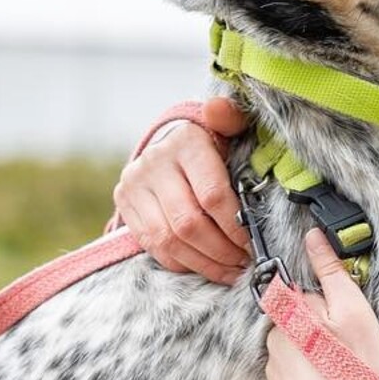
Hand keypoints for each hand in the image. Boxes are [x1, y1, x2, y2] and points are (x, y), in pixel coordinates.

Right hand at [115, 98, 252, 283]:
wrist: (171, 146)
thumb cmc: (211, 144)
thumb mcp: (227, 129)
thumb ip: (231, 119)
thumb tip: (219, 110)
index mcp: (186, 142)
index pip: (212, 195)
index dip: (235, 226)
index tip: (254, 243)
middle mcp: (154, 162)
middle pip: (189, 223)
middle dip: (221, 251)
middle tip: (244, 263)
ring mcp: (134, 184)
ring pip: (169, 240)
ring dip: (204, 263)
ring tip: (230, 270)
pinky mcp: (124, 204)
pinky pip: (154, 246)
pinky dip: (183, 263)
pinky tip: (206, 265)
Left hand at [264, 230, 378, 379]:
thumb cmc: (354, 369)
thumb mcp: (352, 309)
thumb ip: (330, 271)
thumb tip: (313, 237)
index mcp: (286, 315)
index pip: (301, 293)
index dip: (326, 303)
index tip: (342, 319)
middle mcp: (271, 343)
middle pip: (298, 324)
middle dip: (320, 331)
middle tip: (349, 348)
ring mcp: (273, 375)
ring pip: (296, 354)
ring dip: (316, 359)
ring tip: (343, 372)